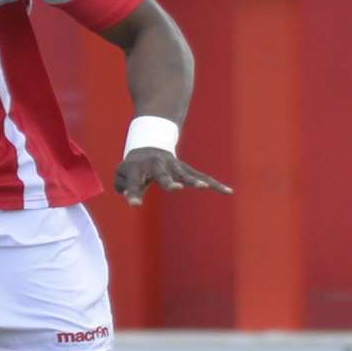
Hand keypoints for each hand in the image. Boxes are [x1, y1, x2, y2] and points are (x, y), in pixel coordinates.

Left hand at [114, 148, 233, 206]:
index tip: (135, 204)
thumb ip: (124, 187)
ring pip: (185, 174)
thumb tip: (130, 194)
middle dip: (169, 182)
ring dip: (194, 180)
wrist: (149, 146)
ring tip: (203, 187)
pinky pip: (201, 177)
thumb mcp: (123, 175)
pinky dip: (214, 184)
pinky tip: (228, 191)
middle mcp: (157, 166)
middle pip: (163, 175)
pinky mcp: (186, 171)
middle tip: (175, 188)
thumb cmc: (134, 167)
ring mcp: (173, 167)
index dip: (133, 193)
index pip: (134, 183)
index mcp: (137, 168)